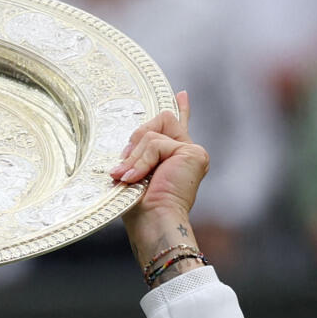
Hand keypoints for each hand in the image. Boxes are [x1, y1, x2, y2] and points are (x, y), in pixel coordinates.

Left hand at [117, 93, 209, 256]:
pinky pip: (155, 144)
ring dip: (135, 159)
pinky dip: (141, 162)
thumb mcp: (136, 173)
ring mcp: (192, 152)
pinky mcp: (191, 153)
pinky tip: (135, 179)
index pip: (179, 127)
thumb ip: (138, 154)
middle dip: (136, 144)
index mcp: (177, 159)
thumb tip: (130, 145)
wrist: (153, 223)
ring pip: (152, 135)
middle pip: (159, 122)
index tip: (182, 95)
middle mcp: (189, 154)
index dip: (182, 110)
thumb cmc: (141, 208)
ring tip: (128, 180)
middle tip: (124, 170)